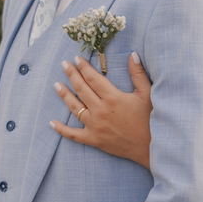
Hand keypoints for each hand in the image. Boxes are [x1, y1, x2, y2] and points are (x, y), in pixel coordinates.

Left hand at [51, 53, 152, 169]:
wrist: (150, 147)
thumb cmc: (150, 119)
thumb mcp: (147, 94)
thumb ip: (138, 73)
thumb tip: (132, 54)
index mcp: (113, 97)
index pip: (93, 78)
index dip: (83, 67)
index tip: (77, 59)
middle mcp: (101, 110)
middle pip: (81, 89)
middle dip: (71, 75)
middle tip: (64, 65)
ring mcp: (95, 126)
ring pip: (74, 107)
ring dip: (64, 95)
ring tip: (57, 85)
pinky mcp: (93, 140)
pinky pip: (73, 135)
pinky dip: (61, 129)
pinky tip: (52, 122)